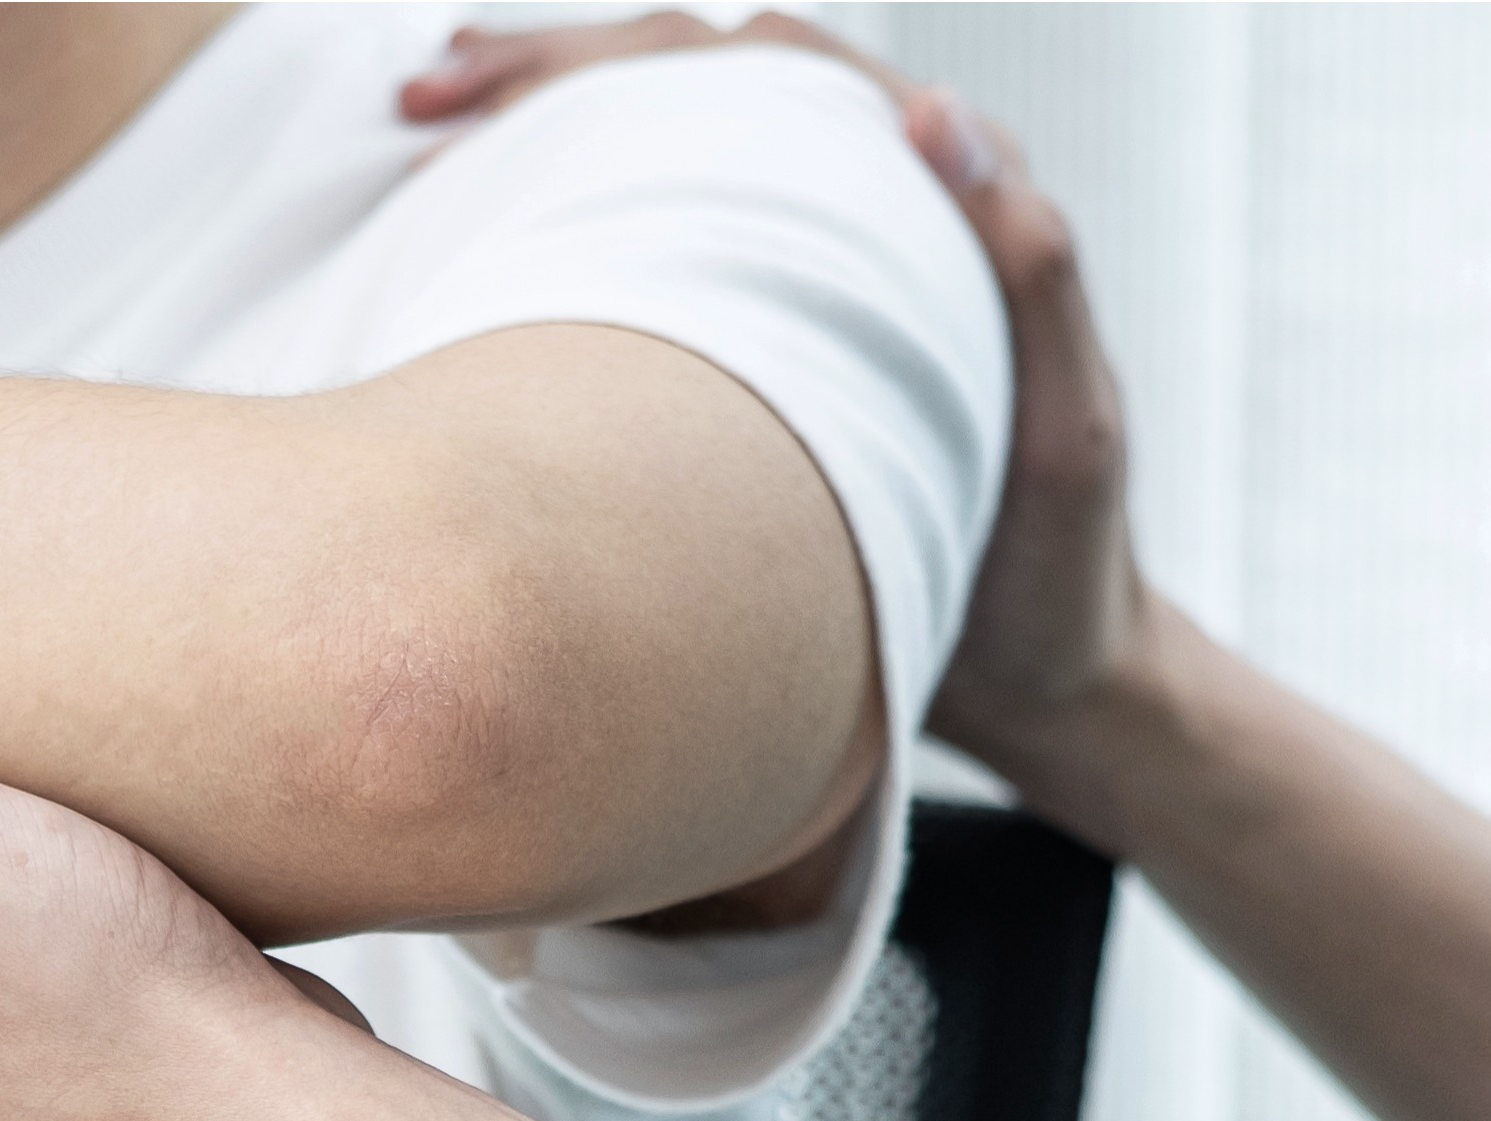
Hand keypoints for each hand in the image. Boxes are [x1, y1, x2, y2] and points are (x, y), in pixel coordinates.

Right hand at [403, 15, 1149, 771]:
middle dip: (551, 73)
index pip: (773, 65)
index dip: (636, 54)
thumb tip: (938, 113)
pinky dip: (560, 241)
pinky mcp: (757, 367)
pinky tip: (471, 254)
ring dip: (539, 138)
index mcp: (941, 198)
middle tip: (428, 91)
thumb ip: (1033, 272)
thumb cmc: (1067, 567)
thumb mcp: (1069, 427)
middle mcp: (862, 217)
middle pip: (686, 89)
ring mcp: (801, 288)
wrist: (1049, 686)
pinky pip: (647, 269)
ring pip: (654, 166)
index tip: (516, 76)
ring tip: (421, 135)